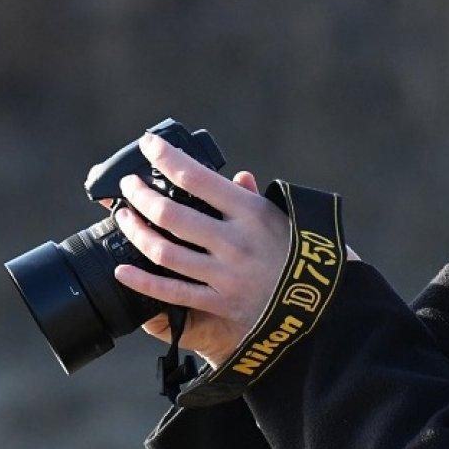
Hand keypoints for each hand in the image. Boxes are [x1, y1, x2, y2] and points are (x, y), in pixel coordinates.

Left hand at [95, 132, 293, 370]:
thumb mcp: (286, 218)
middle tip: (129, 186)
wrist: (326, 304)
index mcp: (252, 212)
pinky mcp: (220, 304)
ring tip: (124, 217)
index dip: (166, 158)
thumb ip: (256, 198)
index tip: (148, 144)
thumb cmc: (304, 253)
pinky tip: (122, 270)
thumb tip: (238, 176)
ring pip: (164, 252)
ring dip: (136, 231)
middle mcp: (236, 242)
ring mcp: (226, 275)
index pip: (197, 178)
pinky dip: (142, 280)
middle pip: (170, 215)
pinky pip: (171, 292)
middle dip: (140, 196)